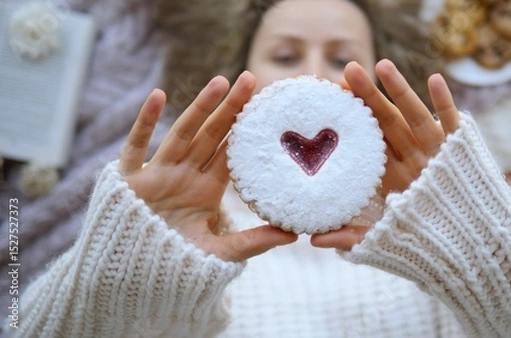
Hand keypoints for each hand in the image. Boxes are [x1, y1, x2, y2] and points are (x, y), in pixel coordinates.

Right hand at [119, 72, 296, 261]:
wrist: (133, 276)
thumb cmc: (175, 262)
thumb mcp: (220, 252)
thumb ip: (254, 242)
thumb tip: (294, 234)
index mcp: (206, 188)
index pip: (230, 152)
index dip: (247, 130)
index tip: (267, 107)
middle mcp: (185, 175)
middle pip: (211, 135)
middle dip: (231, 108)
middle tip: (252, 80)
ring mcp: (158, 173)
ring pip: (181, 133)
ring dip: (199, 107)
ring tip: (221, 82)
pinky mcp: (130, 179)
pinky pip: (136, 146)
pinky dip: (145, 121)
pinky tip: (159, 95)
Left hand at [312, 59, 459, 249]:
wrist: (471, 252)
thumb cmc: (424, 246)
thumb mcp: (382, 240)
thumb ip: (350, 237)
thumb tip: (312, 240)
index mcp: (389, 175)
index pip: (365, 143)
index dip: (348, 122)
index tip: (327, 101)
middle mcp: (410, 159)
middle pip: (385, 122)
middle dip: (367, 97)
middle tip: (347, 71)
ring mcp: (435, 154)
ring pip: (414, 117)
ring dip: (399, 91)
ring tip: (382, 65)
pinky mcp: (460, 154)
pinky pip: (452, 125)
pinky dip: (445, 103)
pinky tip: (434, 79)